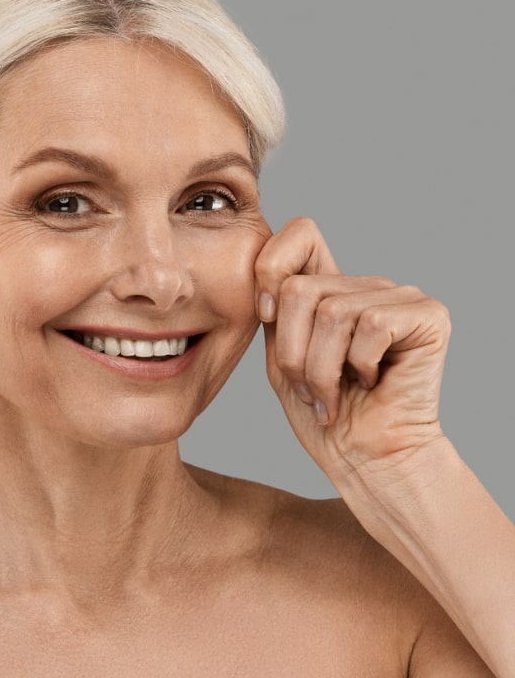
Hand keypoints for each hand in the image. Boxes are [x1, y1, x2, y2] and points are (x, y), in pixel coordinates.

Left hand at [254, 218, 449, 479]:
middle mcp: (366, 285)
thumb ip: (274, 308)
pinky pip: (370, 326)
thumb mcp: (282, 354)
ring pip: (330, 312)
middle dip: (292, 350)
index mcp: (331, 288)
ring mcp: (399, 296)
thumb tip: (265, 272)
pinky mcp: (428, 316)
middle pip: (299, 288)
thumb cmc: (323, 413)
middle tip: (308, 387)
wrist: (365, 460)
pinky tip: (372, 383)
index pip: (300, 233)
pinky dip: (359, 366)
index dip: (270, 268)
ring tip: (332, 394)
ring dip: (320, 369)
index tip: (266, 317)